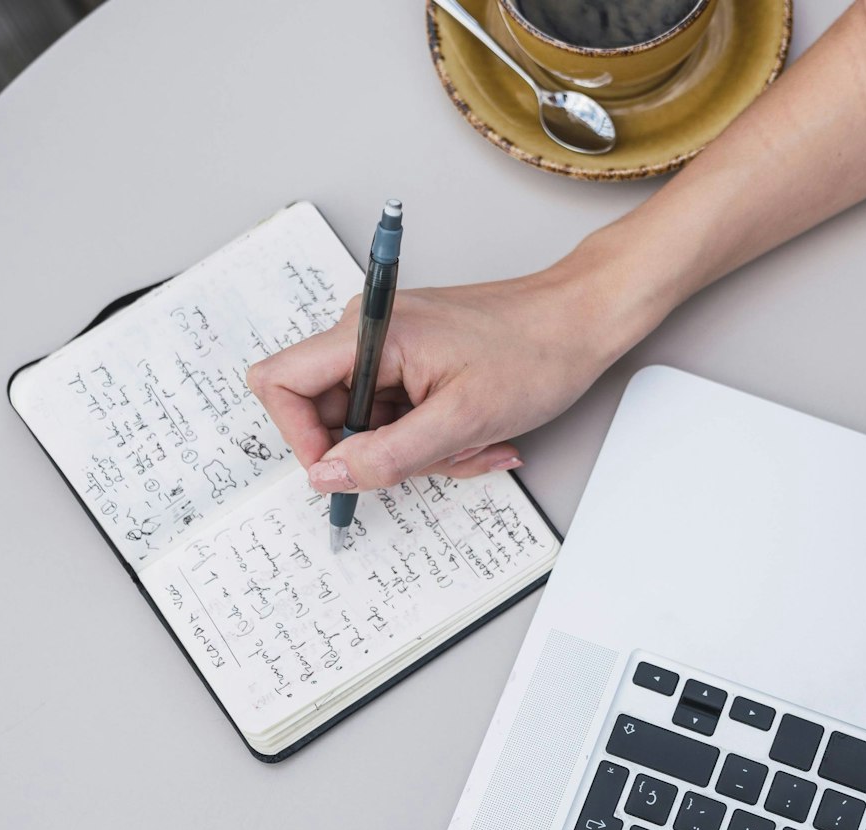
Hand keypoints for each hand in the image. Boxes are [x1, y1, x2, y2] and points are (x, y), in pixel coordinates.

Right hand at [247, 265, 629, 491]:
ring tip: (476, 441)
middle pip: (333, 414)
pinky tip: (481, 433)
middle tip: (440, 456)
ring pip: (374, 424)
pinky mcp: (416, 361)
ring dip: (422, 450)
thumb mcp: (462, 420)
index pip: (280, 382)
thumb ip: (387, 453)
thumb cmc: (536, 352)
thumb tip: (327, 474)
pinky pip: (404, 415)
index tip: (343, 469)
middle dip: (384, 452)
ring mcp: (394, 347)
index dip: (300, 436)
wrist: (585, 320)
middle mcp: (372, 334)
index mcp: (371, 333)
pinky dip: (438, 437)